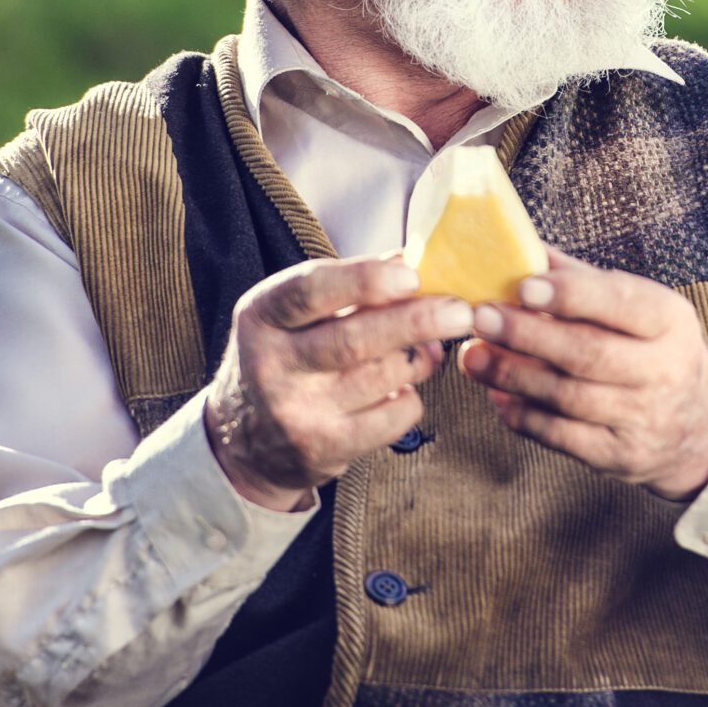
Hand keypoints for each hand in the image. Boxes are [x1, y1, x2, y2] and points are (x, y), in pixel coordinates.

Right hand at [204, 255, 472, 511]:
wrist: (246, 442)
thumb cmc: (286, 358)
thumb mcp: (294, 315)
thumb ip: (348, 287)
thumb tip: (412, 258)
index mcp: (261, 316)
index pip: (311, 290)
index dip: (365, 280)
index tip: (411, 275)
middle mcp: (271, 364)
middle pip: (355, 339)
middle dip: (416, 321)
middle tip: (461, 312)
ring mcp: (296, 411)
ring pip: (383, 377)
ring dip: (420, 358)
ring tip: (430, 348)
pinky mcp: (323, 448)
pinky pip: (392, 416)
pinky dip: (410, 398)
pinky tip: (401, 389)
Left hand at [454, 249, 707, 500]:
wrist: (696, 425)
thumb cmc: (651, 349)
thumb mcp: (638, 307)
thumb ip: (581, 280)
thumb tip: (519, 247)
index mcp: (670, 320)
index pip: (622, 302)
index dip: (571, 295)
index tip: (524, 286)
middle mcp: (664, 370)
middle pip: (588, 353)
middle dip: (527, 335)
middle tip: (482, 318)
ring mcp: (643, 418)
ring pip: (568, 397)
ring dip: (512, 375)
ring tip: (473, 356)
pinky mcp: (619, 455)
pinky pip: (561, 436)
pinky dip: (522, 415)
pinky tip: (497, 394)